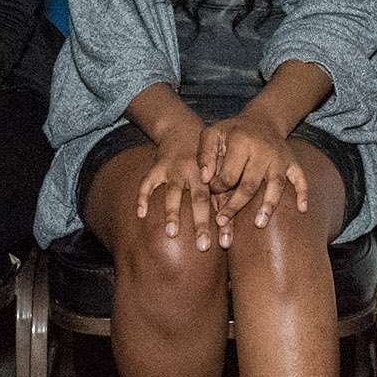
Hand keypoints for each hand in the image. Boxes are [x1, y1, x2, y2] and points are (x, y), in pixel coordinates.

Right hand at [135, 126, 217, 248]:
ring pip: (173, 192)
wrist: (183, 129)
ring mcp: (174, 169)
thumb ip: (225, 198)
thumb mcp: (218, 172)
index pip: (220, 202)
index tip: (225, 244)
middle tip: (203, 246)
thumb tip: (235, 232)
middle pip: (199, 199)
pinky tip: (141, 214)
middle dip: (201, 223)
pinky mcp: (157, 167)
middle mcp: (195, 172)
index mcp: (213, 175)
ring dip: (173, 212)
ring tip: (171, 233)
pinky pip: (147, 182)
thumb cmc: (206, 160)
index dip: (224, 223)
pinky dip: (143, 197)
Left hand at [199, 108, 308, 241]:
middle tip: (223, 222)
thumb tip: (204, 179)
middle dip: (235, 205)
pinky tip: (302, 209)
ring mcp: (280, 158)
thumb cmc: (233, 131)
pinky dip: (303, 193)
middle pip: (250, 184)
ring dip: (268, 205)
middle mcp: (263, 150)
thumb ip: (204, 154)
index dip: (218, 187)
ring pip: (276, 185)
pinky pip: (301, 178)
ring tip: (259, 223)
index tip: (213, 192)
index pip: (229, 174)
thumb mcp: (213, 134)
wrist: (262, 119)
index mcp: (241, 142)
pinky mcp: (292, 162)